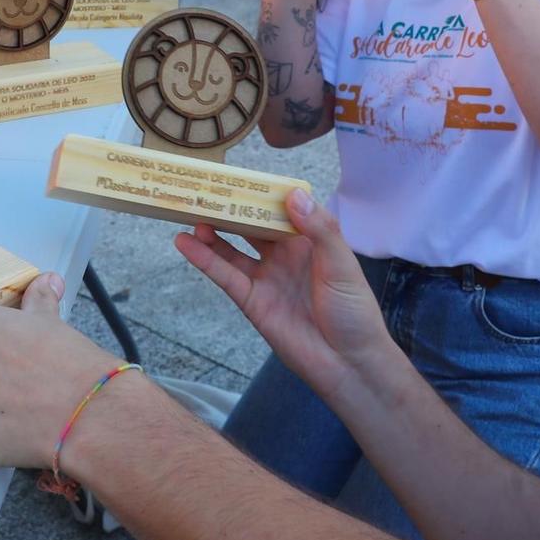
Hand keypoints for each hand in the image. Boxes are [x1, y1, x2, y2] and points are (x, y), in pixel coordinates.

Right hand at [172, 189, 390, 401]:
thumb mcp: (342, 264)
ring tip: (191, 211)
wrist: (347, 363)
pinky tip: (186, 242)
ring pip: (232, 248)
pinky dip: (204, 259)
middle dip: (231, 209)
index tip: (242, 175)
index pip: (282, 209)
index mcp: (310, 242)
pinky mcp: (252, 301)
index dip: (262, 193)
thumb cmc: (354, 312)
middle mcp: (284, 256)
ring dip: (212, 231)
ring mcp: (266, 278)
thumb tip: (293, 196)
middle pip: (252, 226)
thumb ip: (319, 229)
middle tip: (205, 189)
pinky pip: (225, 275)